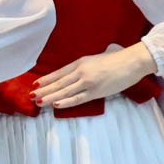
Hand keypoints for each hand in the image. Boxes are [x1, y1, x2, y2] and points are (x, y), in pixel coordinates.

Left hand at [32, 42, 156, 109]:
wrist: (132, 62)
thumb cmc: (117, 58)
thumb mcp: (96, 58)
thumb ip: (86, 64)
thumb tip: (79, 68)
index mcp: (80, 62)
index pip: (58, 73)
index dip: (46, 79)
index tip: (35, 84)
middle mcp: (81, 72)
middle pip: (58, 83)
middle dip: (43, 90)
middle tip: (31, 95)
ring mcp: (88, 82)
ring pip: (64, 92)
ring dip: (50, 97)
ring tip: (38, 101)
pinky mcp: (96, 92)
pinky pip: (78, 99)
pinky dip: (66, 102)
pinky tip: (56, 105)